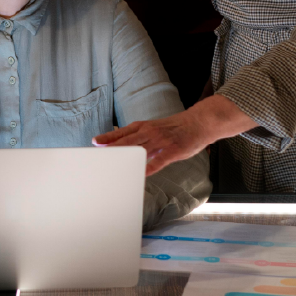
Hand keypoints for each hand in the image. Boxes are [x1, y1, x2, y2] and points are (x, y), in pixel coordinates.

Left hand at [92, 95, 255, 175]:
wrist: (199, 122)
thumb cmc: (176, 128)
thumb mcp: (156, 129)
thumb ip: (142, 139)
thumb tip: (127, 148)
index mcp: (145, 126)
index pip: (123, 132)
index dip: (108, 137)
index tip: (95, 142)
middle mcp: (150, 132)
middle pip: (127, 140)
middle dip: (111, 146)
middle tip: (98, 151)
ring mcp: (161, 141)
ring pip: (140, 149)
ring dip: (126, 155)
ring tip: (113, 162)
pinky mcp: (173, 150)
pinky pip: (159, 160)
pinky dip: (149, 166)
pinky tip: (141, 173)